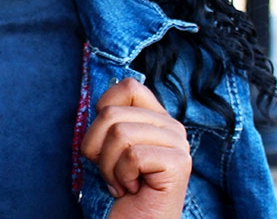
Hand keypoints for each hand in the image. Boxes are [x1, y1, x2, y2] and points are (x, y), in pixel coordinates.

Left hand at [81, 77, 191, 218]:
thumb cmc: (120, 190)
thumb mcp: (109, 148)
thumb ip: (111, 122)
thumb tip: (100, 104)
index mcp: (156, 117)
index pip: (128, 86)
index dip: (104, 110)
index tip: (105, 142)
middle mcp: (171, 126)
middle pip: (112, 113)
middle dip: (97, 148)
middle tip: (112, 172)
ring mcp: (178, 144)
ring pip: (120, 133)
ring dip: (109, 167)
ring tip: (122, 182)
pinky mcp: (179, 163)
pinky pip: (132, 156)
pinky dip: (122, 177)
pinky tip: (132, 189)